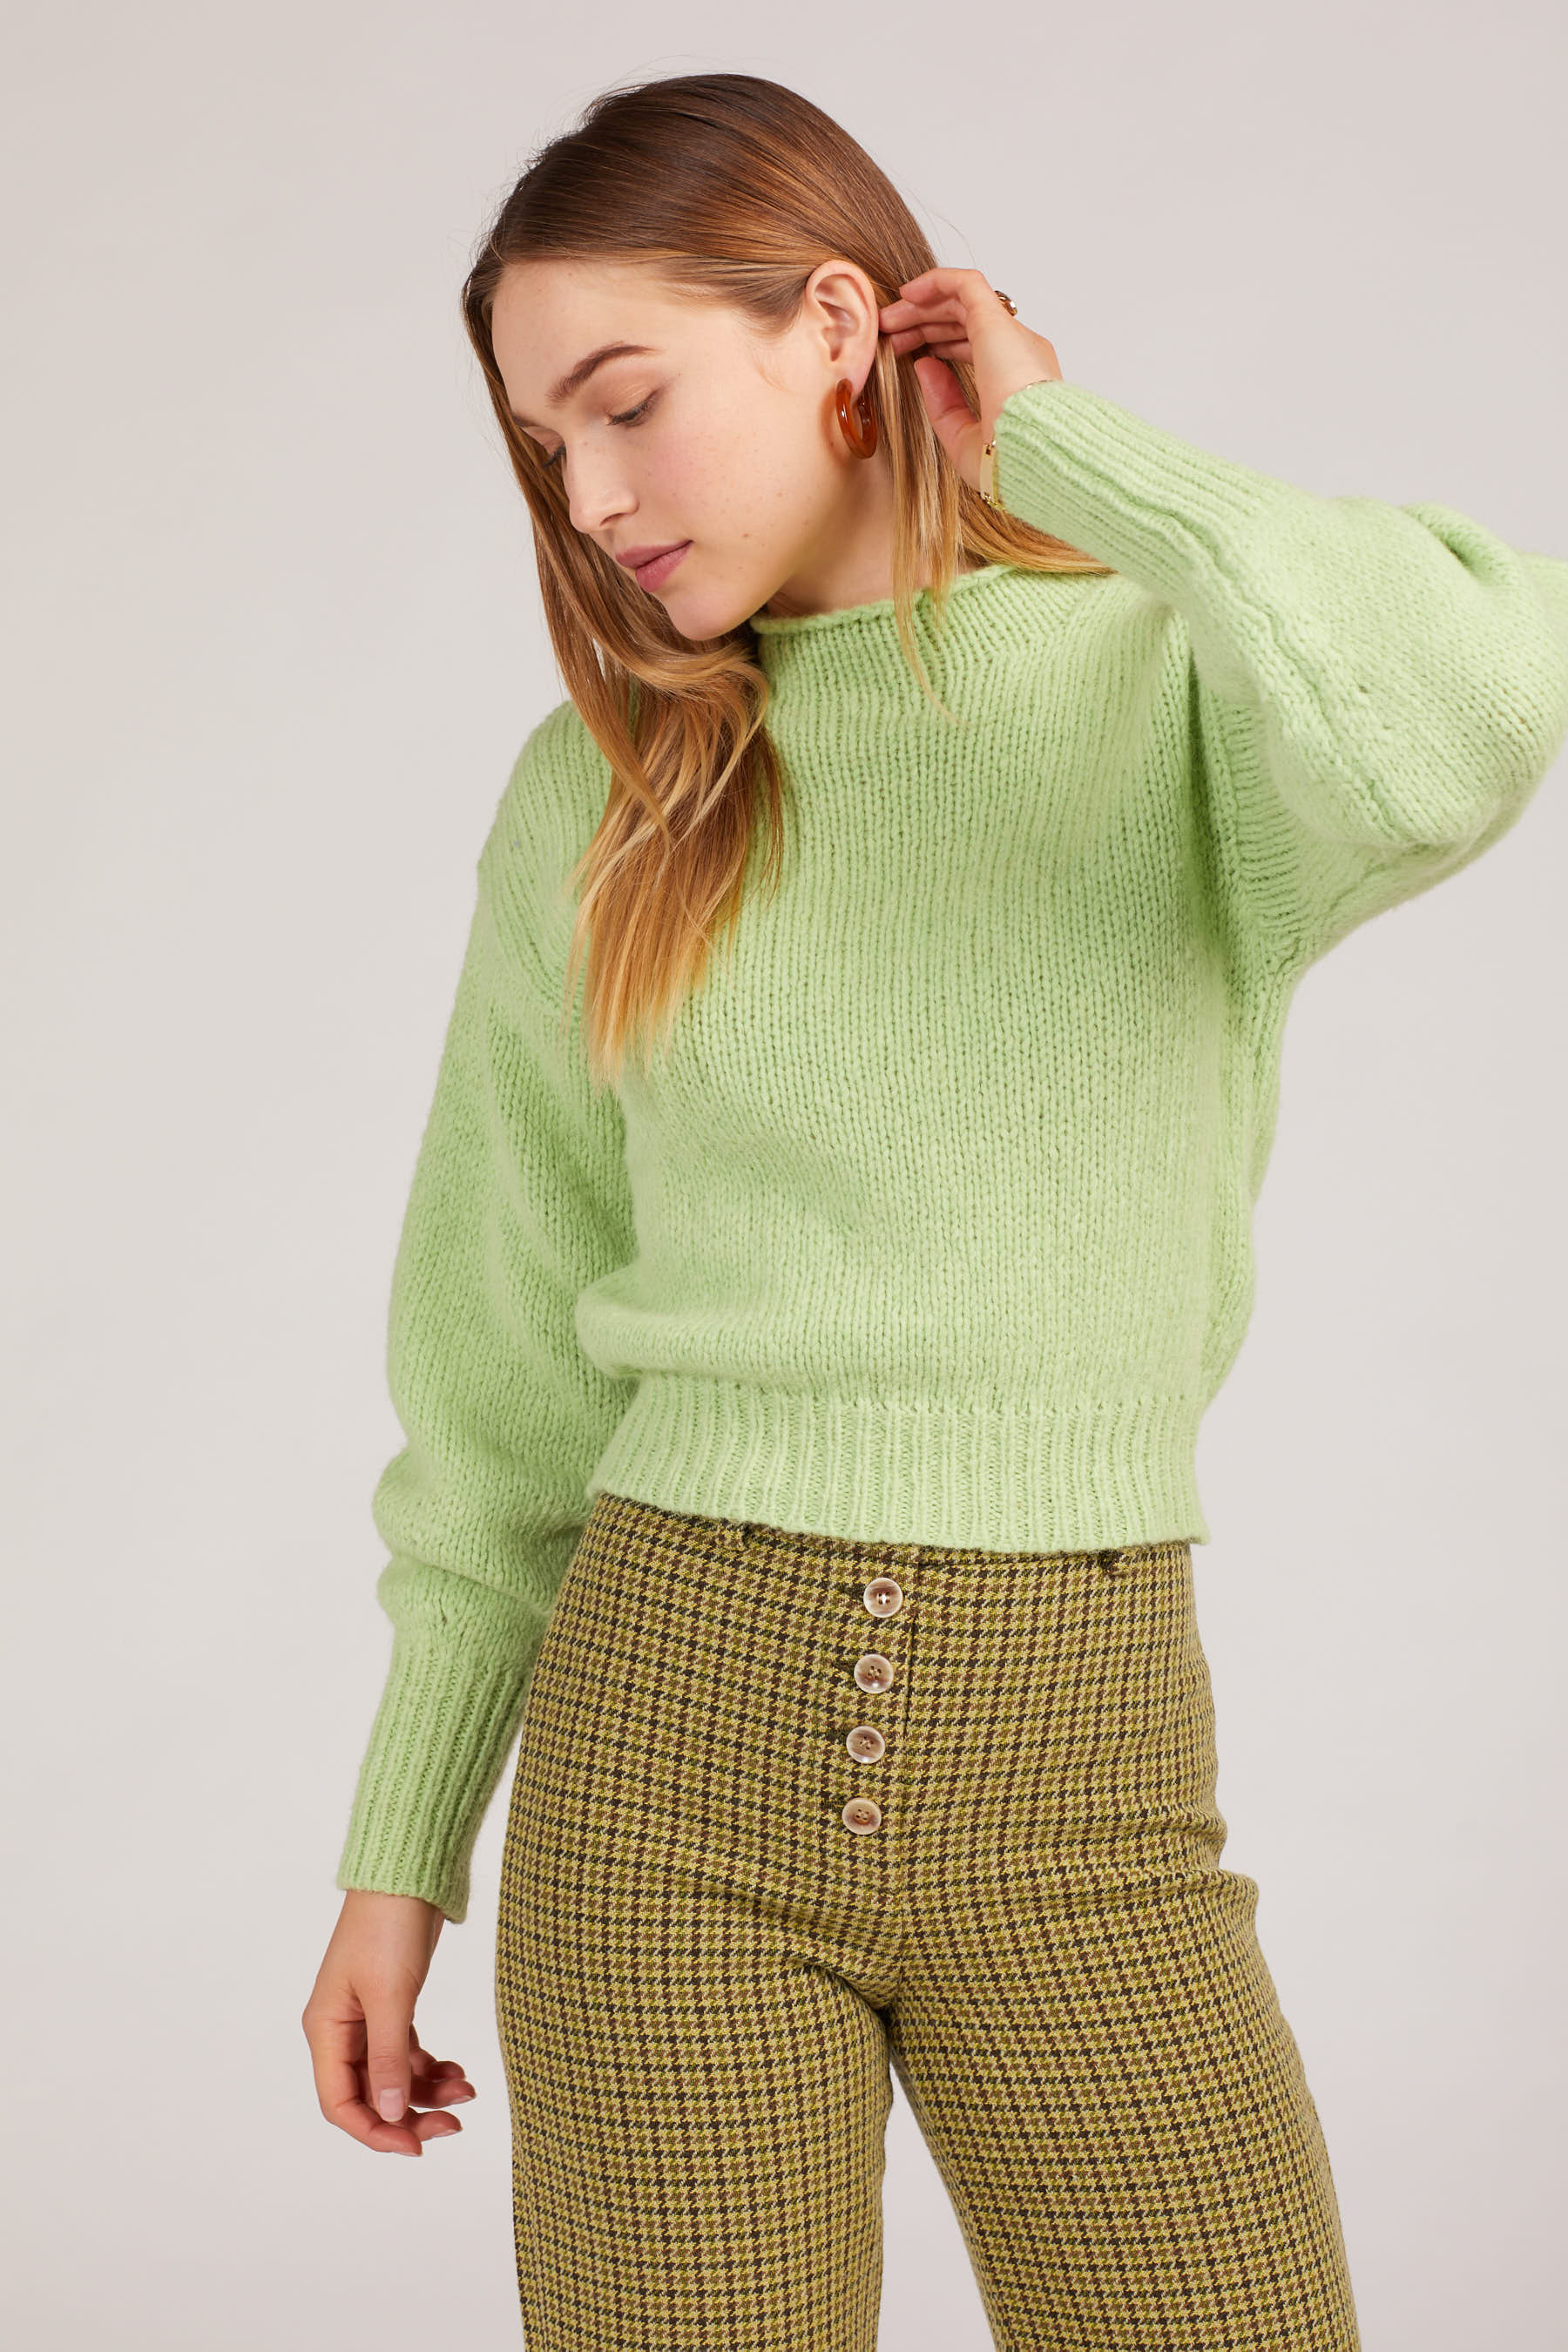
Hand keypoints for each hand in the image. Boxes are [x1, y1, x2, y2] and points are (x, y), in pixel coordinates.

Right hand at [302, 1889, 475, 2156]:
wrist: (408, 1875)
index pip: (340, 2103)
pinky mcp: (393, 2007)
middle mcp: (342, 2031)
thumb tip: (387, 2114)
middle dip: (409, 2115)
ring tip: (467, 2092)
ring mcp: (368, 2020)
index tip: (416, 2147)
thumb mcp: (390, 1996)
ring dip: (427, 2092)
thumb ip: (388, 2058)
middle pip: (370, 2096)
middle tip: (452, 2125)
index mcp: (327, 2031)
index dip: (374, 2132)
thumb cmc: (388, 1927)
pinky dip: (432, 2068)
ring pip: (393, 2078)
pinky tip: (458, 2072)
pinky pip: (408, 2055)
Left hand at [878, 267, 1062, 496]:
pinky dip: (936, 282)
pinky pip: (966, 284)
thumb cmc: (1008, 461)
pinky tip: (908, 292)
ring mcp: (1009, 334)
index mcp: (1015, 379)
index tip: (904, 353)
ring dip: (923, 306)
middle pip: (964, 322)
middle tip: (889, 333)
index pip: (973, 346)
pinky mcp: (997, 322)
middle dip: (923, 323)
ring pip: (962, 302)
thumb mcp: (963, 438)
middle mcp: (1016, 351)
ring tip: (889, 318)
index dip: (936, 345)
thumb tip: (924, 364)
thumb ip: (944, 404)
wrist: (1032, 454)